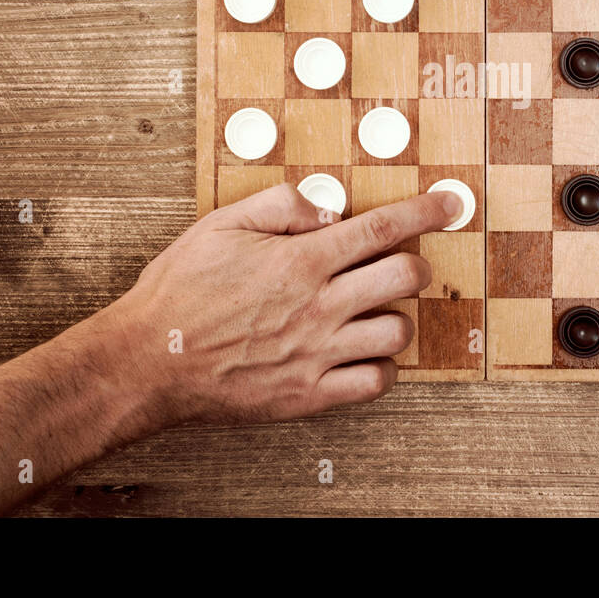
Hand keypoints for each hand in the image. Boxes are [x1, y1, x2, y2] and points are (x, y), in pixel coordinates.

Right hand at [93, 183, 463, 426]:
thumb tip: (329, 203)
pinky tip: (362, 353)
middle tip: (403, 263)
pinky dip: (381, 367)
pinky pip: (376, 383)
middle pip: (406, 277)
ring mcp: (318, 353)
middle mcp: (319, 306)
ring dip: (396, 315)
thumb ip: (281, 204)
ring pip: (399, 332)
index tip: (450, 205)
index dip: (426, 212)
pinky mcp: (310, 394)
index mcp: (301, 260)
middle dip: (415, 264)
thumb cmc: (180, 293)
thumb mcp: (222, 225)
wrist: (148, 361)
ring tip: (373, 310)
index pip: (383, 228)